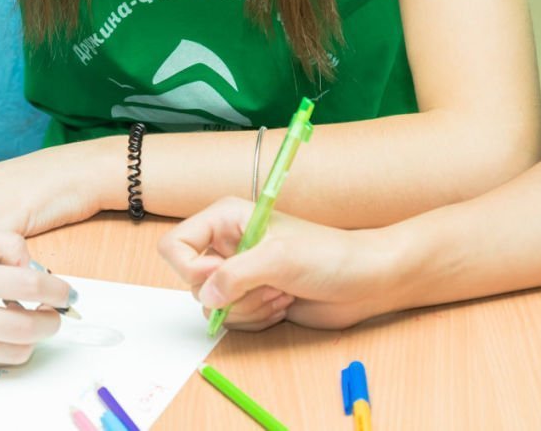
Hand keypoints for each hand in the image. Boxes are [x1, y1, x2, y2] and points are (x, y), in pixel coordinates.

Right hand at [0, 222, 75, 371]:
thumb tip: (33, 268)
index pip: (22, 288)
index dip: (54, 290)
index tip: (64, 290)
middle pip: (23, 329)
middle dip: (50, 321)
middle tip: (56, 311)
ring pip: (10, 352)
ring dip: (29, 338)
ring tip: (26, 319)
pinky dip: (1, 347)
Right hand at [158, 196, 406, 330]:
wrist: (364, 281)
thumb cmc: (329, 256)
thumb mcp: (279, 259)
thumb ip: (234, 276)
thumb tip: (206, 298)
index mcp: (225, 218)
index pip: (175, 244)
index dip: (190, 268)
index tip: (219, 276)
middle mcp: (227, 244)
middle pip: (192, 282)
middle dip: (231, 293)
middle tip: (268, 282)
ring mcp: (238, 274)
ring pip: (213, 307)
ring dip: (248, 308)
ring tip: (281, 291)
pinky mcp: (251, 299)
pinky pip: (232, 321)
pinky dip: (257, 319)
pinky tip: (283, 303)